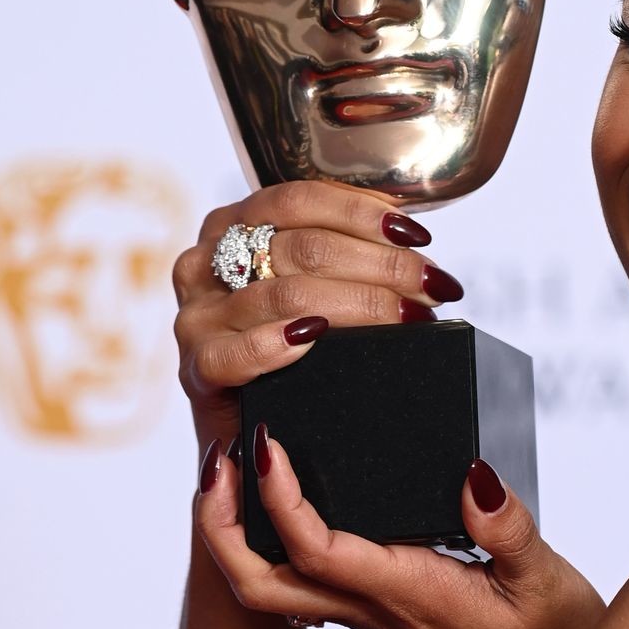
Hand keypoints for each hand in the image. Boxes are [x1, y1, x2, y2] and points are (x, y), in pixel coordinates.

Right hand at [172, 179, 459, 447]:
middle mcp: (207, 263)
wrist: (249, 428)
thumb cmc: (292, 353)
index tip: (417, 237)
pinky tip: (316, 339)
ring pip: (284, 294)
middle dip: (381, 265)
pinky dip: (277, 344)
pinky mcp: (197, 368)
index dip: (363, 214)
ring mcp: (198, 316)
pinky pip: (235, 352)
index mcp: (235, 227)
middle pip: (302, 248)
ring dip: (358, 304)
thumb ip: (343, 255)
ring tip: (410, 316)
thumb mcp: (314, 289)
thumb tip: (411, 243)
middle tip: (432, 287)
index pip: (299, 201)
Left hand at [194, 433, 605, 628]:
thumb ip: (509, 529)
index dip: (280, 499)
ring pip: (268, 585)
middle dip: (221, 523)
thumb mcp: (546, 580)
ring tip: (237, 467)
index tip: (270, 445)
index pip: (315, 550)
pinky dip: (271, 536)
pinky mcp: (374, 612)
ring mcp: (367, 615)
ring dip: (234, 530)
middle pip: (257, 582)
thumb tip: (476, 476)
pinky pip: (298, 578)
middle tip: (222, 458)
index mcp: (407, 594)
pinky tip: (285, 496)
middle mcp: (372, 608)